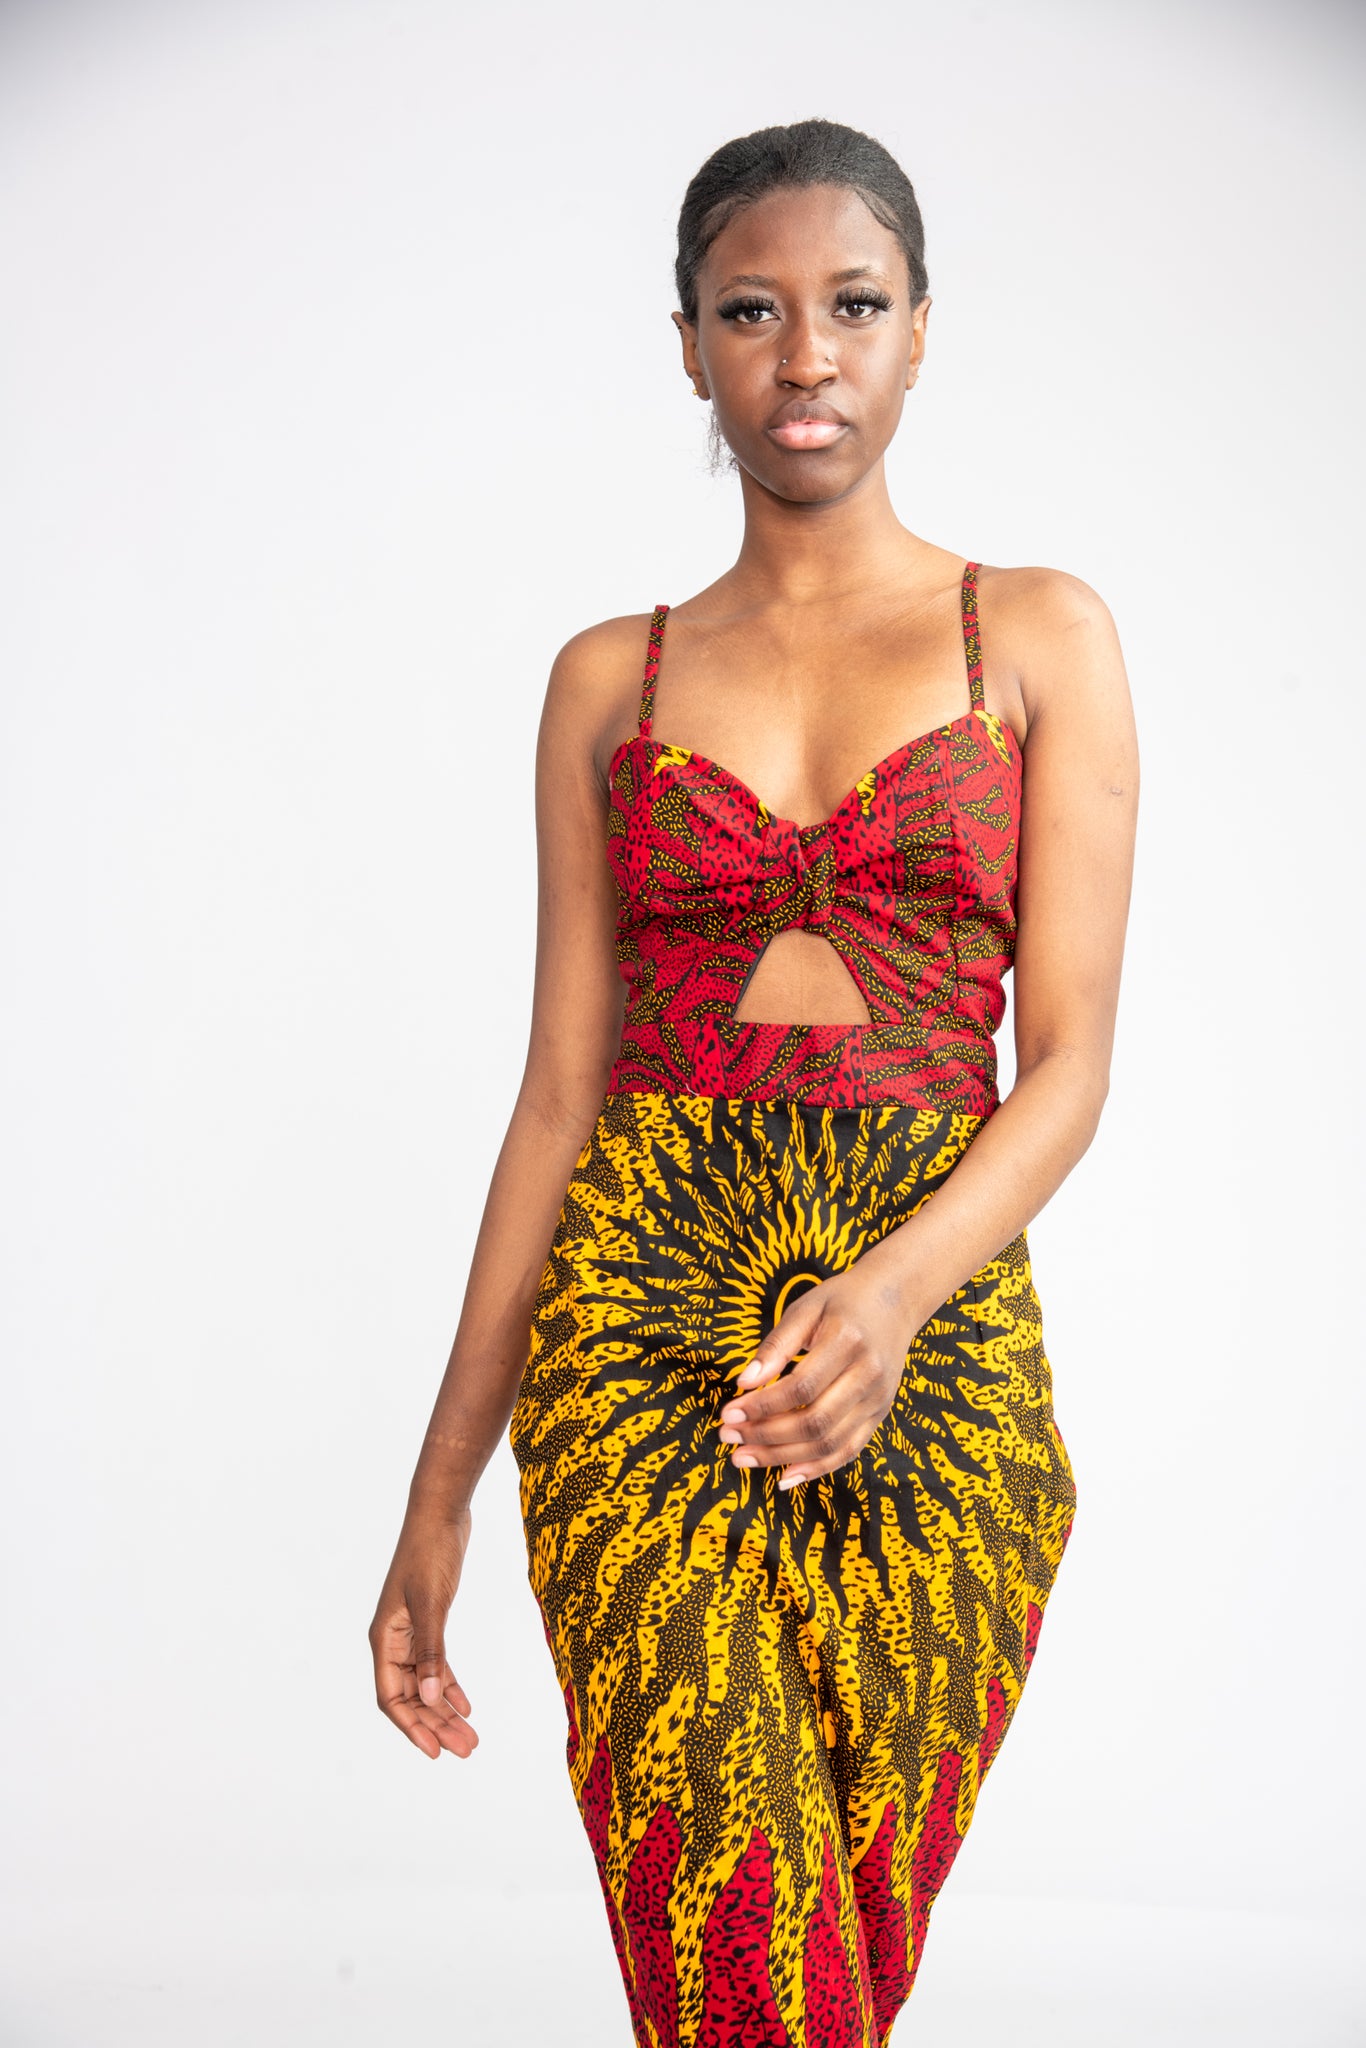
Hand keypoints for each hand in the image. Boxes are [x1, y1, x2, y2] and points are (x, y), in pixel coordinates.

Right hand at [369, 1507, 478, 1759]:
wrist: (440, 1515)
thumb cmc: (429, 1553)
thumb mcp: (431, 1604)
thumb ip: (432, 1652)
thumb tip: (432, 1699)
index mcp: (384, 1639)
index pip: (392, 1697)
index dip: (412, 1727)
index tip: (435, 1752)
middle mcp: (393, 1641)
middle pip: (411, 1697)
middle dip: (436, 1725)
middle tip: (466, 1749)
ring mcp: (411, 1633)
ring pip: (426, 1684)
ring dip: (446, 1710)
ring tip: (471, 1737)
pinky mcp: (429, 1623)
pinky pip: (437, 1664)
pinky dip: (451, 1685)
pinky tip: (467, 1705)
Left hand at [717, 1262, 922, 1489]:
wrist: (895, 1301)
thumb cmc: (843, 1301)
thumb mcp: (805, 1309)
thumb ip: (775, 1346)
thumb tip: (743, 1382)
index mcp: (848, 1342)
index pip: (801, 1388)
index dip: (762, 1406)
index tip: (729, 1412)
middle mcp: (868, 1376)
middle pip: (815, 1422)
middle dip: (766, 1436)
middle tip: (728, 1437)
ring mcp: (877, 1399)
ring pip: (830, 1444)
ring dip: (783, 1457)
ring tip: (744, 1457)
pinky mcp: (879, 1414)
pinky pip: (848, 1451)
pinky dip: (816, 1468)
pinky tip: (785, 1476)